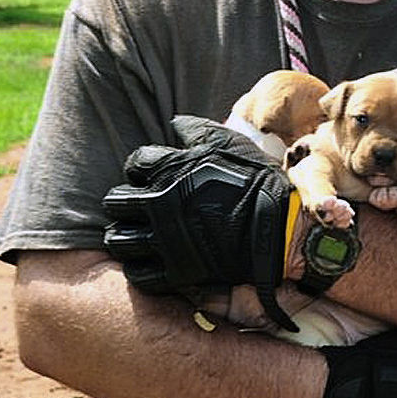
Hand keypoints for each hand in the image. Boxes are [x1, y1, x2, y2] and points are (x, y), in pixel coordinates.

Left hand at [103, 116, 298, 329]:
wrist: (281, 229)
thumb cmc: (256, 182)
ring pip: (119, 240)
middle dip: (124, 203)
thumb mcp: (229, 143)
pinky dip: (139, 268)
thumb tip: (174, 123)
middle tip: (138, 207)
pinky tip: (149, 261)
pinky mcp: (176, 270)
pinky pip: (139, 274)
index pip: (134, 164)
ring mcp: (165, 240)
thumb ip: (196, 130)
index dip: (141, 169)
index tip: (152, 176)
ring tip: (136, 236)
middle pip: (116, 202)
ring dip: (124, 236)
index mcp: (168, 170)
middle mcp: (158, 204)